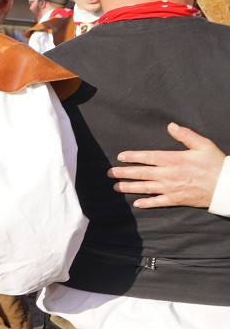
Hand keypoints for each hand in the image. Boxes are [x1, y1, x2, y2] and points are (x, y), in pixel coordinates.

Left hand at [109, 122, 225, 208]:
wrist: (227, 186)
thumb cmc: (216, 164)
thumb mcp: (203, 145)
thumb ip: (185, 135)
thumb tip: (171, 126)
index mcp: (174, 159)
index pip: (147, 157)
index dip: (132, 157)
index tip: (120, 157)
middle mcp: (169, 174)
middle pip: (141, 173)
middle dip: (124, 173)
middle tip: (110, 173)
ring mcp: (171, 188)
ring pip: (145, 188)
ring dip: (129, 187)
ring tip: (116, 186)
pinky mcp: (177, 200)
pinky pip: (158, 202)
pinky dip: (146, 203)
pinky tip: (136, 203)